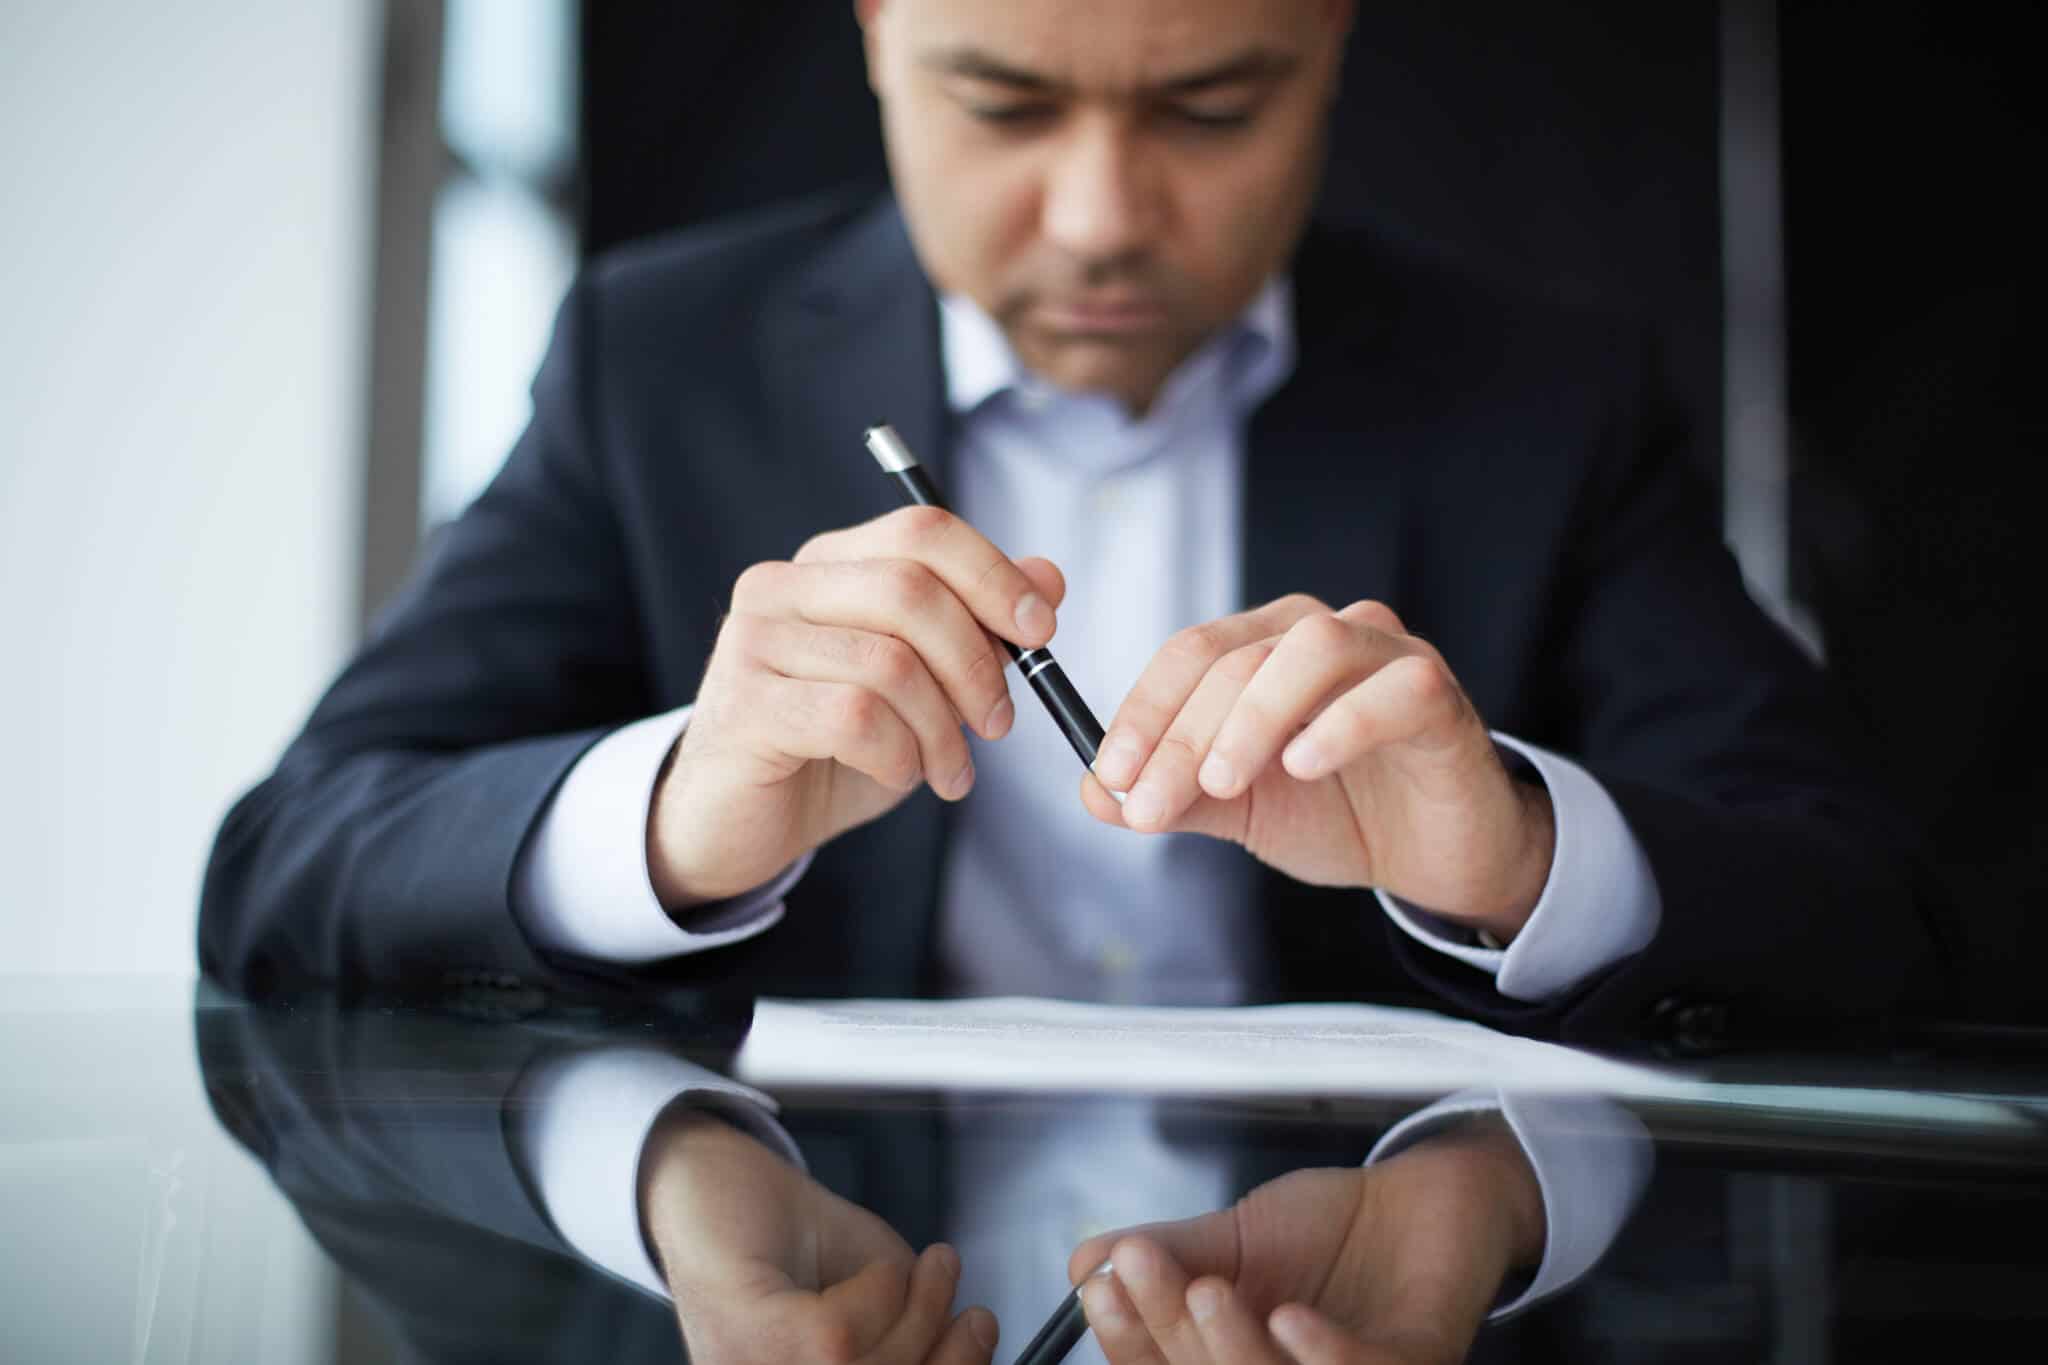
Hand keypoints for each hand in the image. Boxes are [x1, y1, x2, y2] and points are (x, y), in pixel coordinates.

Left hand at [640, 1106, 997, 1364]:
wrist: (714, 1183)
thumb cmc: (788, 1243)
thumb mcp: (878, 1294)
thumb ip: (913, 1325)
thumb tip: (969, 1344)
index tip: (980, 1332)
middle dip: (937, 1345)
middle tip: (957, 1291)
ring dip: (916, 1309)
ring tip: (931, 1266)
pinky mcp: (740, 1334)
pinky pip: (832, 1334)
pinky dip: (875, 1291)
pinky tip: (874, 1268)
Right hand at [649, 505, 1064, 906]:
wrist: (739, 824)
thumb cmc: (833, 750)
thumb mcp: (921, 686)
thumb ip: (976, 628)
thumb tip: (1047, 577)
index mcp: (829, 565)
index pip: (920, 530)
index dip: (992, 575)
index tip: (1041, 632)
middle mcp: (782, 587)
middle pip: (910, 588)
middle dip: (975, 662)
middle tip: (997, 724)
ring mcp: (753, 641)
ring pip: (890, 663)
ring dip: (941, 730)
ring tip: (947, 770)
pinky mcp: (744, 705)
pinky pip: (855, 717)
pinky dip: (899, 755)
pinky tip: (897, 775)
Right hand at [1065, 1119, 1545, 1364]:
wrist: (1418, 1196)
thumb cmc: (1329, 1228)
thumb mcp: (1234, 1236)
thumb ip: (1170, 1251)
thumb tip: (1088, 1263)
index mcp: (1231, 1360)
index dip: (1130, 1341)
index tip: (1102, 1288)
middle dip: (1170, 1335)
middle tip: (1143, 1268)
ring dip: (1233, 1350)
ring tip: (1208, 1288)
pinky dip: (1323, 1354)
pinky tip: (1291, 1317)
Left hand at [1082, 596, 1553, 939]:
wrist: (1432, 856)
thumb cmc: (1341, 813)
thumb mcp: (1242, 810)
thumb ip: (1176, 795)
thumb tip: (1094, 793)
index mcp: (1267, 646)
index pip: (1190, 654)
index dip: (1142, 711)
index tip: (1109, 775)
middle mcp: (1324, 632)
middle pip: (1237, 656)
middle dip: (1182, 735)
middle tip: (1149, 804)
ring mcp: (1387, 655)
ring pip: (1311, 647)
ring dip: (1252, 717)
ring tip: (1224, 784)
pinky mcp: (1439, 694)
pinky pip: (1393, 689)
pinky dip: (1341, 724)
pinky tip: (1304, 767)